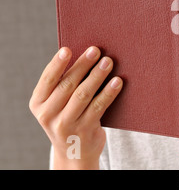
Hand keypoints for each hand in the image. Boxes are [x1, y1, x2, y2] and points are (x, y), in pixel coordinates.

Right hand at [29, 46, 122, 168]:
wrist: (74, 151)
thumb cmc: (69, 116)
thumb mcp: (58, 103)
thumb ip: (65, 84)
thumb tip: (87, 55)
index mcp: (39, 103)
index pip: (48, 80)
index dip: (57, 64)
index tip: (67, 49)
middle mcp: (48, 115)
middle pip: (67, 85)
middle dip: (83, 65)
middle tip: (96, 50)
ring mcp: (66, 124)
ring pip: (83, 95)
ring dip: (97, 76)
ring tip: (108, 62)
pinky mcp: (84, 131)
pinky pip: (98, 107)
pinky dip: (109, 92)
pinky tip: (118, 82)